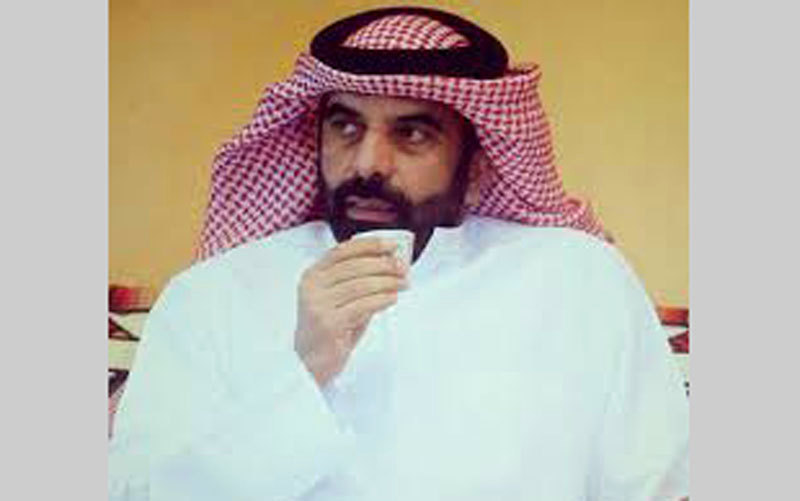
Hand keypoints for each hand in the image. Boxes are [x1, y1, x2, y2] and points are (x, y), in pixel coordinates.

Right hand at [294, 237, 407, 385]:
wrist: (308, 363)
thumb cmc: (328, 329)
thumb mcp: (338, 299)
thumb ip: (357, 280)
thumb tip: (389, 262)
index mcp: (312, 275)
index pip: (342, 251)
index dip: (369, 245)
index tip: (391, 245)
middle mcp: (312, 287)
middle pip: (355, 266)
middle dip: (384, 265)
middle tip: (403, 268)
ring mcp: (318, 305)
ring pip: (362, 285)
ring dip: (388, 282)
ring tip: (403, 284)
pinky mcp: (329, 324)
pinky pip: (364, 305)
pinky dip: (382, 299)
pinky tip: (392, 298)